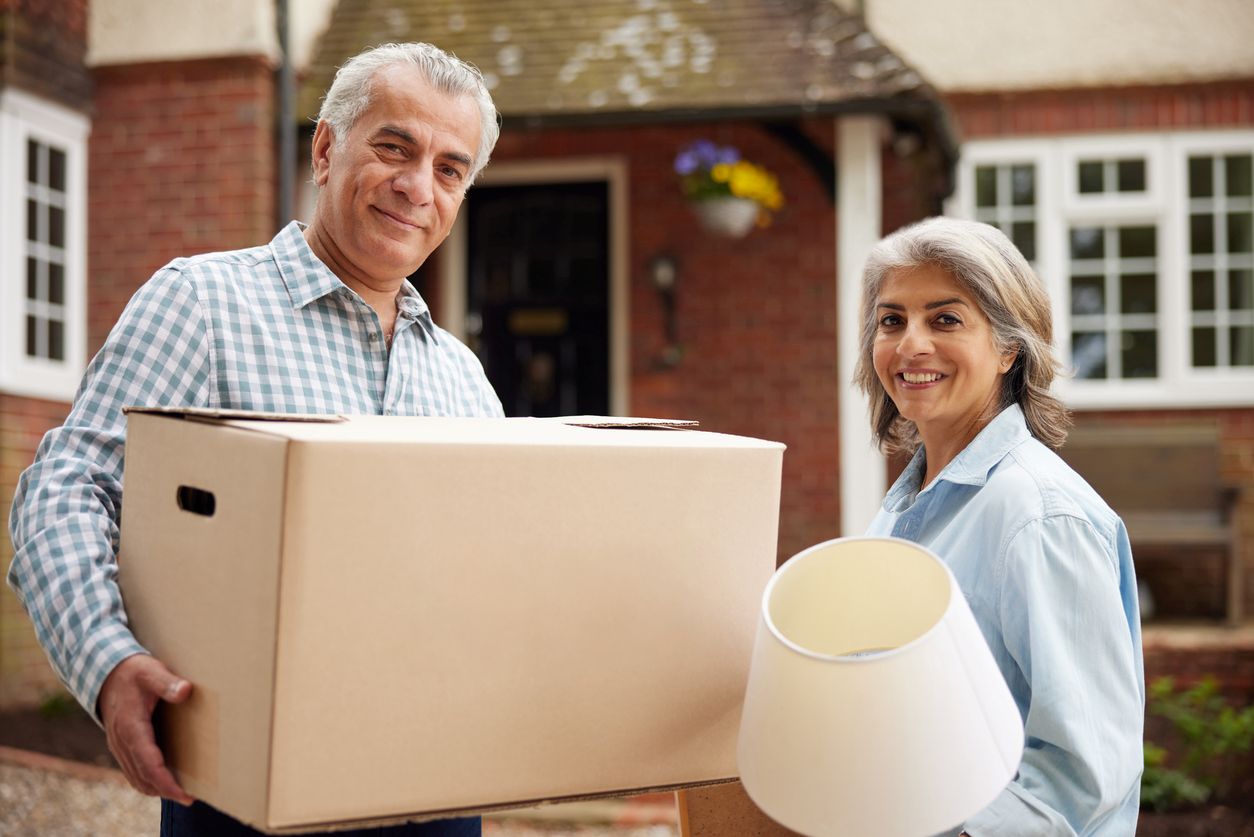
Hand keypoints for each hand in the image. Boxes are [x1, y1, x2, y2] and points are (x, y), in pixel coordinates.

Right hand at [98, 653, 194, 803]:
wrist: (106, 673)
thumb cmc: (134, 672)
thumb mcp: (151, 672)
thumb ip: (168, 682)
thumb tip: (186, 690)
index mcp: (130, 727)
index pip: (149, 764)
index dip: (166, 782)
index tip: (184, 794)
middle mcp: (122, 742)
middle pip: (143, 777)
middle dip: (165, 791)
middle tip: (189, 799)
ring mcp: (119, 746)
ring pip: (136, 777)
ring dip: (156, 789)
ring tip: (180, 793)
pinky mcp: (120, 746)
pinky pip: (132, 770)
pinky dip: (146, 780)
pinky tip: (163, 782)